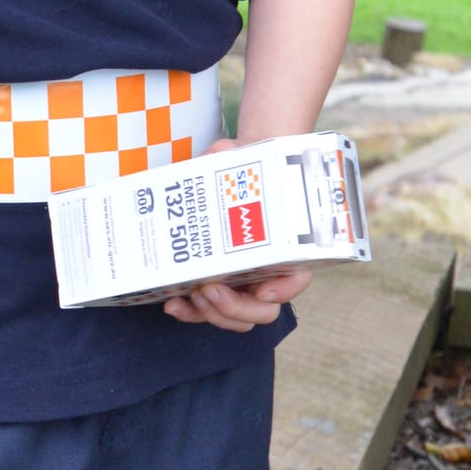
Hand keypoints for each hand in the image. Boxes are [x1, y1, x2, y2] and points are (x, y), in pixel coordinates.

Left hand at [163, 136, 306, 327]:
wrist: (225, 175)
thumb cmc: (242, 168)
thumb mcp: (241, 156)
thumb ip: (233, 155)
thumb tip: (221, 152)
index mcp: (285, 246)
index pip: (297, 278)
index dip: (284, 290)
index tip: (263, 289)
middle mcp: (266, 272)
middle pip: (263, 311)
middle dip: (236, 308)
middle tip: (212, 289)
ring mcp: (241, 284)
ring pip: (236, 318)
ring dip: (212, 314)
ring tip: (192, 295)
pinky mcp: (214, 287)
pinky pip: (208, 312)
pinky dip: (191, 313)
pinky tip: (173, 303)